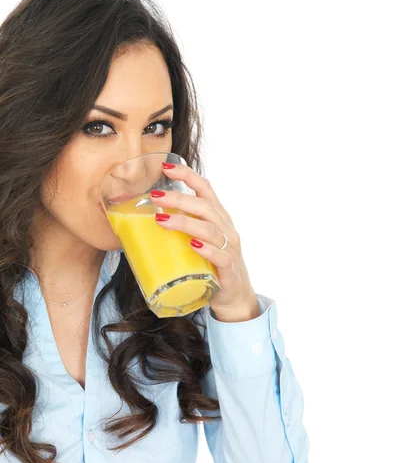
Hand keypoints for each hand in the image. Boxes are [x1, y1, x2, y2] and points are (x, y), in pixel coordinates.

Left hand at [150, 162, 258, 320]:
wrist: (235, 295)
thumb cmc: (211, 263)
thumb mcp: (197, 239)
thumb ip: (179, 227)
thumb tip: (141, 219)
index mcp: (217, 217)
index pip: (205, 188)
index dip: (187, 175)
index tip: (166, 167)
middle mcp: (226, 228)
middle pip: (204, 207)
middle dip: (178, 199)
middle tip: (153, 196)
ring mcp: (230, 248)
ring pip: (209, 230)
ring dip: (185, 223)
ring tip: (162, 221)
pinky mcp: (229, 270)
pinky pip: (221, 257)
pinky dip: (208, 250)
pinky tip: (193, 246)